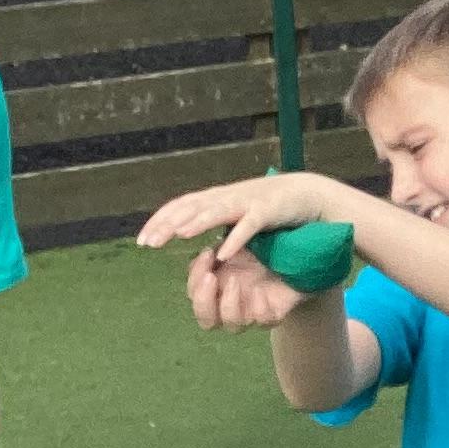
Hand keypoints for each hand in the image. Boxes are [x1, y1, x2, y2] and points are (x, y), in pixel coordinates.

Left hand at [137, 168, 335, 260]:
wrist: (306, 193)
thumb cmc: (268, 205)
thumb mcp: (233, 210)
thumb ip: (210, 215)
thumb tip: (181, 227)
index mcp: (217, 198)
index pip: (181, 205)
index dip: (160, 221)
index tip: (142, 240)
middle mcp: (227, 196)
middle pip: (192, 207)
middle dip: (169, 223)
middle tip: (148, 243)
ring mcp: (247, 202)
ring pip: (217, 211)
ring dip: (196, 223)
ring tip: (177, 236)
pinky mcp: (268, 211)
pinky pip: (250, 226)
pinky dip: (236, 239)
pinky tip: (222, 254)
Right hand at [186, 245, 303, 330]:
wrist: (294, 255)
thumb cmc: (258, 251)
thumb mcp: (232, 246)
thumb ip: (215, 252)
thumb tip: (200, 254)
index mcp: (216, 292)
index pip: (194, 296)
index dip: (195, 279)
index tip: (207, 253)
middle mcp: (229, 308)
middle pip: (206, 321)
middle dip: (204, 300)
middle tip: (210, 277)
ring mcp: (251, 315)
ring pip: (232, 326)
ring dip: (229, 304)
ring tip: (236, 280)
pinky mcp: (273, 316)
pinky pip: (262, 321)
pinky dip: (258, 307)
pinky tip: (259, 290)